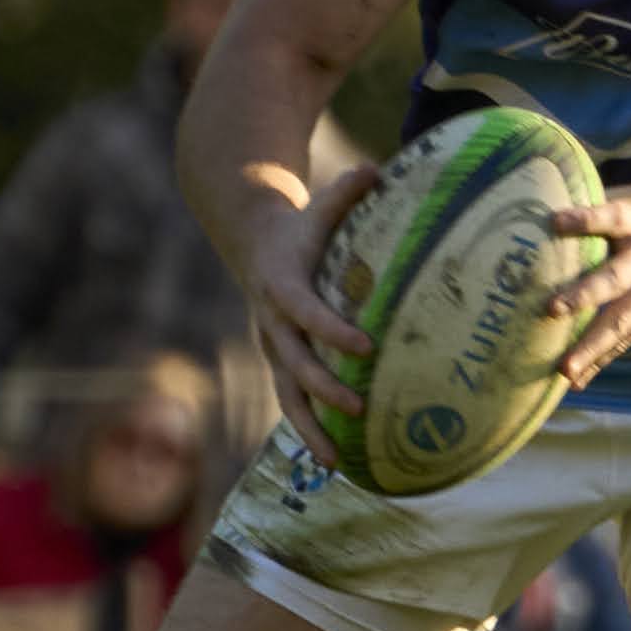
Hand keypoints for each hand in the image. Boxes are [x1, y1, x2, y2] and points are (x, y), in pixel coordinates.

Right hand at [229, 160, 382, 458]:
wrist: (253, 245)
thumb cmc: (299, 226)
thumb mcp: (318, 206)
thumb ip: (347, 191)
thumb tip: (377, 168)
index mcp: (283, 286)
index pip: (307, 312)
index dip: (332, 330)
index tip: (365, 346)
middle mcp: (273, 324)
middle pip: (295, 364)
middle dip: (325, 389)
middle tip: (360, 409)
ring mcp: (274, 347)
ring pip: (288, 394)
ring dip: (310, 429)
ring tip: (336, 462)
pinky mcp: (280, 361)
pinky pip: (293, 399)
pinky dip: (310, 429)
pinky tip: (336, 459)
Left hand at [541, 186, 630, 388]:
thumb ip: (603, 205)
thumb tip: (550, 197)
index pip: (612, 217)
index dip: (586, 219)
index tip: (555, 222)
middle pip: (615, 278)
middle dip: (584, 295)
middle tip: (551, 310)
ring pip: (621, 320)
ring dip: (591, 347)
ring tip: (564, 370)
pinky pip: (628, 338)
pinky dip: (603, 360)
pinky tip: (579, 381)